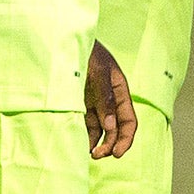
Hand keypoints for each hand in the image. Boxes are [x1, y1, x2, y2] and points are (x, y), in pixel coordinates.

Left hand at [85, 40, 137, 159]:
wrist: (64, 38)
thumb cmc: (85, 50)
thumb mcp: (98, 71)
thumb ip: (105, 98)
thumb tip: (111, 127)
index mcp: (120, 91)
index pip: (129, 121)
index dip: (126, 139)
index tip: (116, 153)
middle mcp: (109, 99)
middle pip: (116, 129)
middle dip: (110, 144)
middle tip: (97, 155)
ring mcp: (94, 101)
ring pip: (101, 129)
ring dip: (97, 142)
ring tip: (88, 152)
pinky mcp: (80, 102)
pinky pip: (86, 123)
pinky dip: (85, 134)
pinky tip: (79, 141)